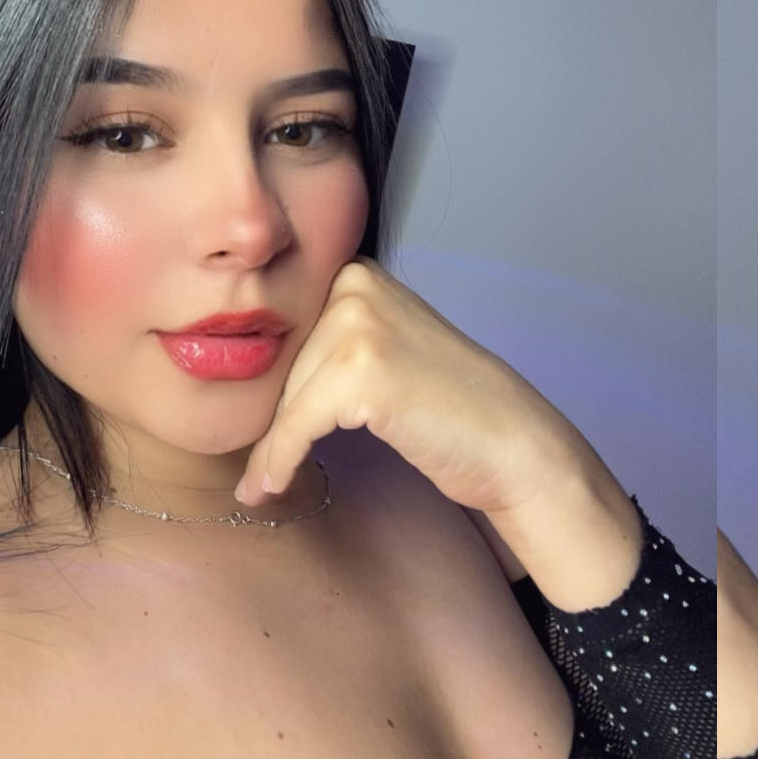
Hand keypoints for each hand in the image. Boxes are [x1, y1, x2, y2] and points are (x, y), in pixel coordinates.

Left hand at [236, 256, 593, 520]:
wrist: (514, 445)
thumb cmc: (448, 407)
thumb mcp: (381, 351)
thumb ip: (326, 346)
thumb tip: (243, 375)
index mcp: (355, 272)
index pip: (285, 332)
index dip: (266, 383)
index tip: (246, 424)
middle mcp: (354, 284)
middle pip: (281, 363)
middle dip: (270, 418)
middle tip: (253, 467)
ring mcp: (359, 323)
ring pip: (284, 397)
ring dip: (269, 448)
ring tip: (258, 483)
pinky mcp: (361, 371)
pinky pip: (295, 425)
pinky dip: (278, 460)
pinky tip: (267, 486)